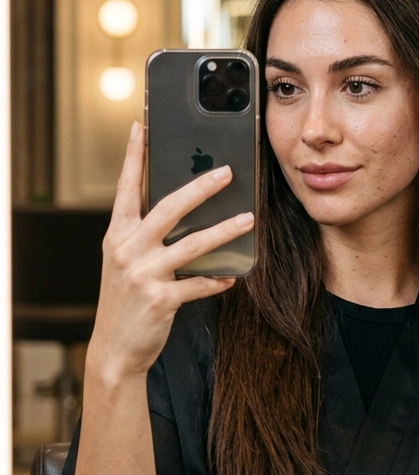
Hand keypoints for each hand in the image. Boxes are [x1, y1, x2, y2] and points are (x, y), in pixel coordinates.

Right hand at [88, 122, 253, 382]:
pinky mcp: (159, 300)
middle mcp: (127, 249)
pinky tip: (233, 277)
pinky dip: (218, 280)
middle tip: (227, 172)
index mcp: (117, 235)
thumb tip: (184, 208)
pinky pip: (197, 284)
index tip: (141, 126)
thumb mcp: (126, 262)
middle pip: (168, 209)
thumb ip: (146, 236)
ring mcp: (142, 275)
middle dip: (199, 188)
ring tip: (248, 220)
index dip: (133, 157)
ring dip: (223, 231)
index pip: (126, 188)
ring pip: (191, 245)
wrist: (114, 348)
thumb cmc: (127, 299)